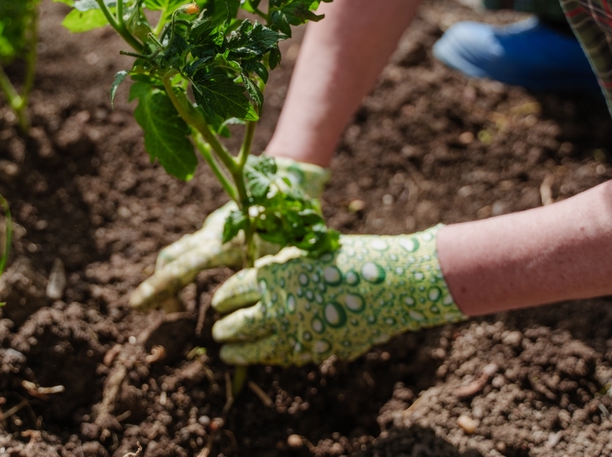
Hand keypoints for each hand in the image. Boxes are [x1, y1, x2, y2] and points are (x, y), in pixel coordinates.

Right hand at [129, 157, 329, 309]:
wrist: (290, 178)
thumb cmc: (291, 221)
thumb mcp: (277, 257)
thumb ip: (255, 282)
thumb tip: (238, 313)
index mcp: (223, 242)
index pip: (182, 269)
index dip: (158, 289)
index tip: (137, 306)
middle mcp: (211, 234)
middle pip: (170, 260)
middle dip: (158, 286)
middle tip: (149, 310)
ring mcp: (211, 229)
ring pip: (178, 254)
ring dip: (172, 278)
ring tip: (177, 306)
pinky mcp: (216, 228)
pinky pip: (190, 249)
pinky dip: (184, 268)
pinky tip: (190, 287)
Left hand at [210, 226, 465, 365]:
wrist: (392, 281)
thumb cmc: (352, 258)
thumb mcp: (308, 253)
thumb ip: (281, 269)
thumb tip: (255, 282)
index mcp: (273, 274)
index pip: (233, 290)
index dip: (223, 298)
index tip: (219, 303)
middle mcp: (278, 305)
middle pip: (236, 323)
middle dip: (224, 328)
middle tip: (218, 330)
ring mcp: (295, 332)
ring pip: (252, 349)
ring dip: (236, 351)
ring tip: (227, 352)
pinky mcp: (314, 350)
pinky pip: (281, 358)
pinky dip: (267, 358)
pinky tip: (263, 356)